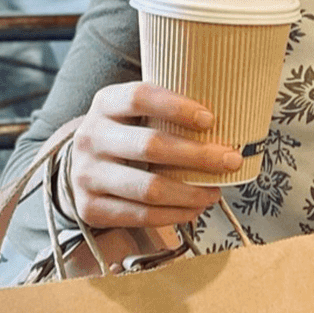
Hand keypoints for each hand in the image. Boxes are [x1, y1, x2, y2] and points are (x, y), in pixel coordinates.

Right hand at [65, 81, 239, 228]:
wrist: (82, 168)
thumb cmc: (126, 136)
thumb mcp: (137, 114)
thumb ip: (170, 112)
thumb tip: (230, 121)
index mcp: (105, 104)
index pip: (139, 97)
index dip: (176, 107)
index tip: (210, 120)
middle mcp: (91, 137)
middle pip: (150, 146)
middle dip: (198, 156)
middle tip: (231, 161)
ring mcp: (87, 174)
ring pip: (148, 187)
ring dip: (191, 192)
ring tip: (216, 191)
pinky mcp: (90, 207)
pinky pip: (140, 215)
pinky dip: (175, 214)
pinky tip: (195, 208)